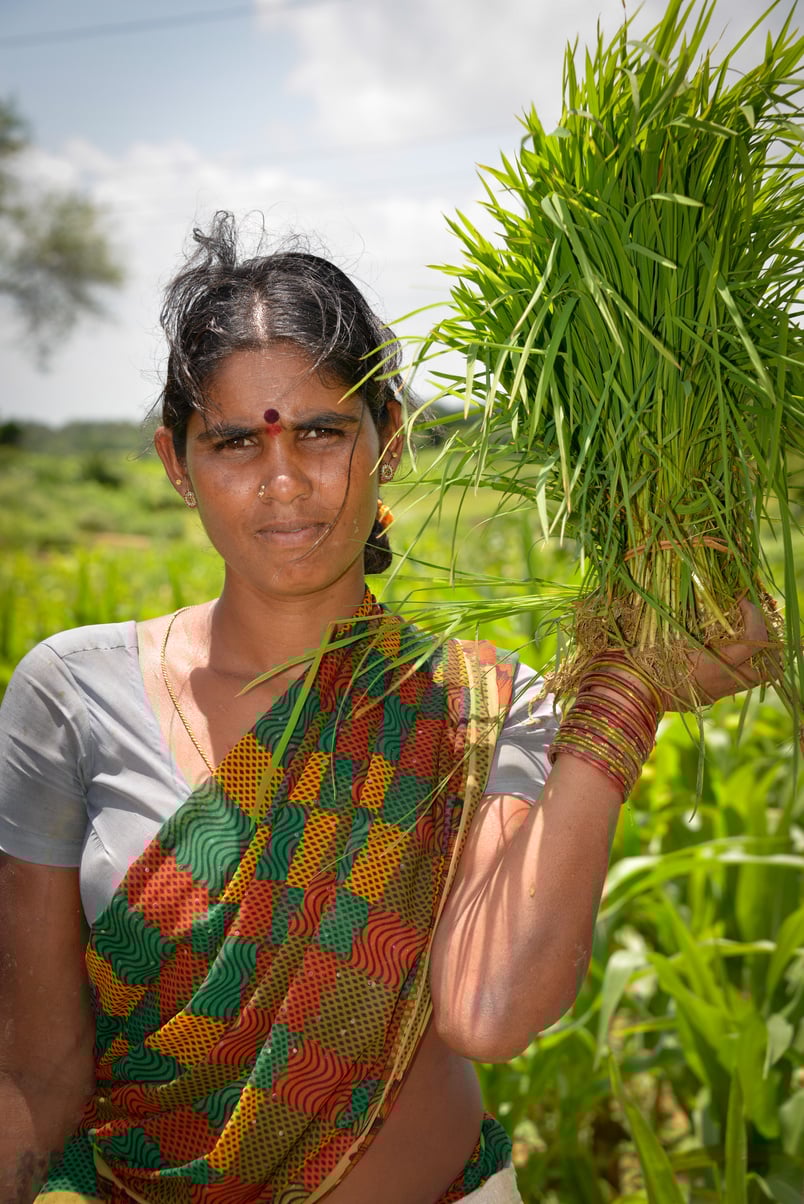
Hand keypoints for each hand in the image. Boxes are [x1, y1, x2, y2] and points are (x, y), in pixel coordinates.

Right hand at [590, 599, 778, 713]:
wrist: (630, 695)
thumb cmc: (642, 662)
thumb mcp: (662, 635)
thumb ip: (683, 615)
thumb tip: (700, 585)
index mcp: (713, 665)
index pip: (754, 642)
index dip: (754, 617)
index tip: (741, 600)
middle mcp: (723, 681)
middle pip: (770, 667)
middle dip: (768, 642)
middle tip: (751, 620)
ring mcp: (720, 691)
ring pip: (758, 676)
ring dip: (757, 655)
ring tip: (742, 634)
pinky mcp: (713, 695)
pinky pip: (739, 679)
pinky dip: (740, 663)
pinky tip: (722, 647)